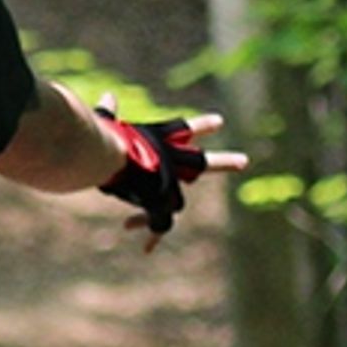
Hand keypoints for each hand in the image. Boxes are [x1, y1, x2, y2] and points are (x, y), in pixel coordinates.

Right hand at [97, 108, 243, 246]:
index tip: (220, 123)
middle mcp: (171, 161)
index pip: (184, 130)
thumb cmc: (102, 137)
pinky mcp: (159, 202)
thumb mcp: (108, 124)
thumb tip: (108, 96)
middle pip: (201, 164)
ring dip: (177, 223)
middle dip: (223, 163)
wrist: (107, 153)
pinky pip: (157, 226)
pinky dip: (149, 237)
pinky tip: (147, 250)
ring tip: (201, 221)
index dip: (201, 127)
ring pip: (178, 201)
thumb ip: (109, 114)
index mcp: (159, 139)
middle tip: (243, 162)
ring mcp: (167, 184)